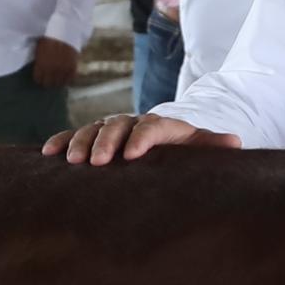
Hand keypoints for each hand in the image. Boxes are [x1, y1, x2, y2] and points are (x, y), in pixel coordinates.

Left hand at [31, 34, 81, 89]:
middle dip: (47, 83)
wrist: (64, 30)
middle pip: (48, 84)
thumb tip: (40, 70)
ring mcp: (62, 69)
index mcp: (41, 64)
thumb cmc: (50, 37)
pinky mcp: (72, 67)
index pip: (38, 79)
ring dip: (57, 83)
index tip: (41, 79)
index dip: (39, 80)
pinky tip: (65, 79)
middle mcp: (51, 69)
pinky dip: (67, 80)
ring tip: (57, 81)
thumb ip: (39, 61)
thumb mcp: (40, 49)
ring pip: (59, 83)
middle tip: (49, 81)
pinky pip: (69, 79)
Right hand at [46, 112, 238, 163]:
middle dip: (107, 142)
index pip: (151, 126)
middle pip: (118, 126)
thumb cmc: (180, 148)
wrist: (162, 138)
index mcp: (160, 125)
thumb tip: (235, 142)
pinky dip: (61, 141)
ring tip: (73, 161)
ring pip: (93, 129)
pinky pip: (74, 135)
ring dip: (81, 143)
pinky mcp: (93, 136)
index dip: (142, 138)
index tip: (133, 156)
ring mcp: (110, 127)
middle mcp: (132, 122)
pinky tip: (48, 154)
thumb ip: (212, 145)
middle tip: (100, 162)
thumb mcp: (198, 146)